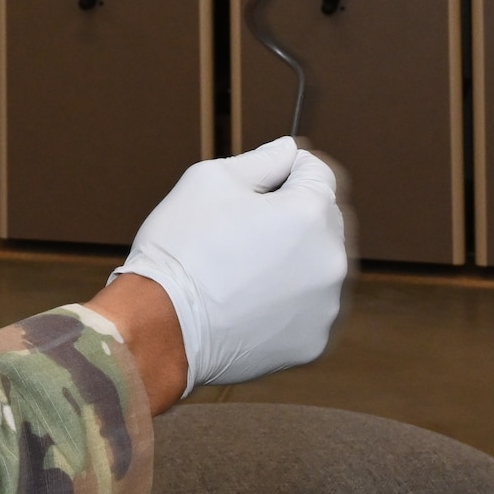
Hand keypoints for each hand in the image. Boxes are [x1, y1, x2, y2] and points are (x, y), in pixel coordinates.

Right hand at [113, 137, 348, 394]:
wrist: (162, 325)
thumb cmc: (182, 247)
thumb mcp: (210, 181)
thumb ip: (261, 161)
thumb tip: (288, 151)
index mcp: (310, 213)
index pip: (319, 174)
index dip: (286, 171)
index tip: (257, 187)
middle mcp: (330, 260)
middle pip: (323, 221)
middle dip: (291, 216)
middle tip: (240, 229)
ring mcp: (325, 307)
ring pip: (315, 266)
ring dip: (291, 260)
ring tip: (239, 268)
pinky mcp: (312, 342)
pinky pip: (306, 308)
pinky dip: (284, 301)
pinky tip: (245, 300)